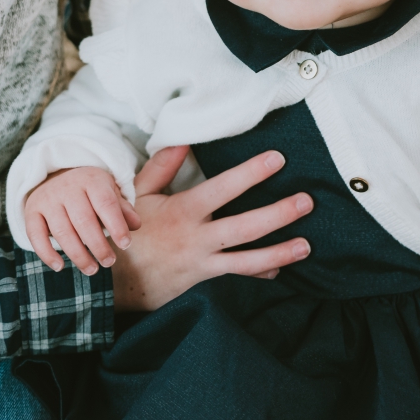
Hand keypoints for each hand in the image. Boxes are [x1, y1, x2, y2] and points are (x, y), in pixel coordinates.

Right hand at [24, 166, 139, 274]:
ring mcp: (47, 198)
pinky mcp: (31, 210)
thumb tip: (136, 226)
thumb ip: (123, 209)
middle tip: (109, 262)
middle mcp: (68, 187)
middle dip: (98, 245)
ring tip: (92, 269)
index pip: (106, 203)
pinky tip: (60, 267)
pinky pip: (35, 234)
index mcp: (91, 180)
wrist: (56, 175)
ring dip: (77, 254)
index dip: (117, 226)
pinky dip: (46, 253)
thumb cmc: (90, 191)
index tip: (126, 245)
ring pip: (62, 231)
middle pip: (83, 220)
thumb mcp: (109, 192)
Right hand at [111, 145, 313, 311]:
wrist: (112, 280)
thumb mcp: (139, 194)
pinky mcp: (203, 279)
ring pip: (247, 259)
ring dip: (279, 252)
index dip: (251, 173)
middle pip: (245, 227)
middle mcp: (196, 237)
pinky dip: (259, 272)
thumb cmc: (130, 230)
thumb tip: (182, 139)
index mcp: (183, 210)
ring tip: (306, 245)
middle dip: (278, 214)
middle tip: (306, 201)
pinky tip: (280, 269)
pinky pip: (235, 275)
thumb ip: (162, 166)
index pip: (223, 188)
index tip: (277, 158)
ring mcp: (202, 262)